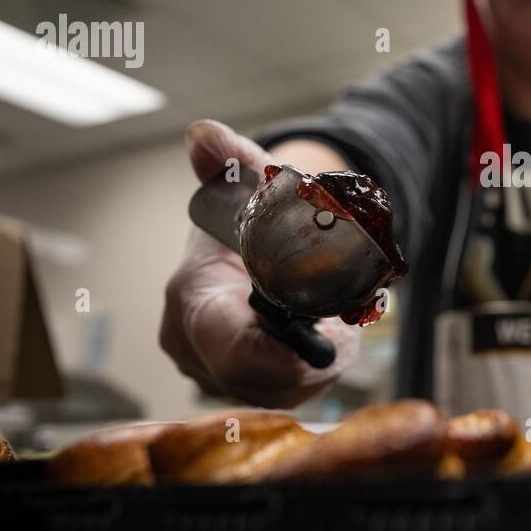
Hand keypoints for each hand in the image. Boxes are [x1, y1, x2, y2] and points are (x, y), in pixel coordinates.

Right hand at [158, 119, 361, 407]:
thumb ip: (232, 159)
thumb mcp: (252, 182)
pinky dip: (313, 370)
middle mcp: (196, 350)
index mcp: (191, 301)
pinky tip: (323, 344)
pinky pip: (289, 394)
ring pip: (282, 391)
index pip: (226, 345)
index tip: (319, 345)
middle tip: (339, 326)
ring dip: (315, 364)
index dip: (273, 353)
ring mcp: (218, 376)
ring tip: (332, 328)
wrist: (256, 243)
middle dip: (309, 356)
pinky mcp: (246, 391)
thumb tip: (204, 136)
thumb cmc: (253, 217)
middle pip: (263, 377)